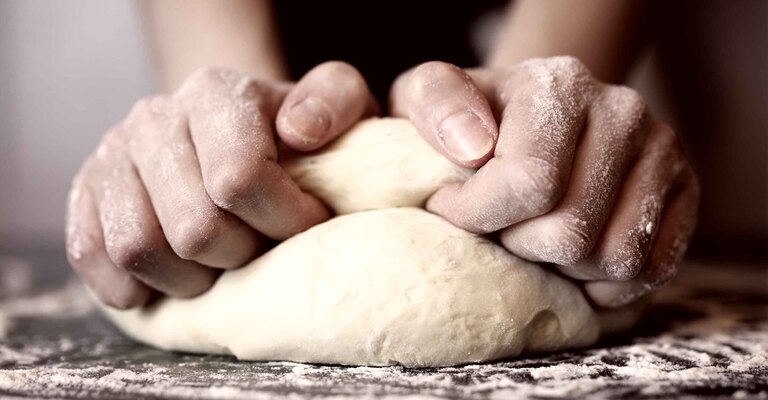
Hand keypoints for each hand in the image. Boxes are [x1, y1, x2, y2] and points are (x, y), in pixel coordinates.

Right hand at [67, 62, 375, 308]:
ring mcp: (113, 154)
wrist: (235, 136)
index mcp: (216, 93)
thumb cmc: (296, 137)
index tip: (308, 225)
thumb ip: (336, 100)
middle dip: (241, 255)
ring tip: (220, 267)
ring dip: (189, 279)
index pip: (239, 179)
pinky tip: (170, 279)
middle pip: (194, 227)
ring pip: (137, 248)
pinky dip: (131, 286)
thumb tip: (299, 130)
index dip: (283, 220)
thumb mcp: (337, 107)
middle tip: (261, 248)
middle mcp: (155, 117)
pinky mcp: (86, 192)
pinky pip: (92, 255)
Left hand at [390, 56, 698, 306]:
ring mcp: (661, 151)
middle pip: (570, 232)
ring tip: (534, 239)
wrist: (529, 116)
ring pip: (614, 259)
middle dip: (518, 246)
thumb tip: (474, 147)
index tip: (450, 208)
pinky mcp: (685, 191)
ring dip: (562, 268)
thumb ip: (435, 104)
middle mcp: (622, 111)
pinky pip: (652, 269)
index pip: (529, 183)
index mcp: (561, 85)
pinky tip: (572, 260)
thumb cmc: (471, 120)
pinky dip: (606, 283)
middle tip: (500, 225)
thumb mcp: (430, 97)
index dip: (477, 216)